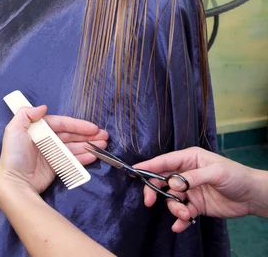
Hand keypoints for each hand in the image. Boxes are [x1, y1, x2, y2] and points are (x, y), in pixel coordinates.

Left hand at [0, 105, 107, 196]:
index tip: (93, 127)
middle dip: (88, 135)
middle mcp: (47, 140)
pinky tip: (94, 156)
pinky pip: (72, 161)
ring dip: (89, 146)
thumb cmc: (14, 155)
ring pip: (74, 147)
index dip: (78, 125)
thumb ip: (27, 114)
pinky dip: (83, 158)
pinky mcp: (55, 168)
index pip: (62, 124)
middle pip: (71, 135)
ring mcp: (52, 155)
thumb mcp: (14, 130)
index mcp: (39, 129)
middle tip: (104, 136)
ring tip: (103, 145)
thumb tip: (44, 107)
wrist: (14, 183)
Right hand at [135, 147, 262, 231]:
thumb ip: (193, 177)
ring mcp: (191, 190)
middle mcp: (187, 173)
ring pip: (172, 199)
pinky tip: (180, 226)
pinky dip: (179, 220)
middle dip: (155, 191)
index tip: (135, 171)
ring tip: (185, 215)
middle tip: (150, 202)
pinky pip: (182, 213)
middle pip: (163, 181)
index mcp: (190, 159)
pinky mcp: (196, 205)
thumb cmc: (235, 176)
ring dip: (174, 208)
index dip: (149, 165)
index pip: (165, 161)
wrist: (251, 196)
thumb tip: (173, 183)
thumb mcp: (215, 172)